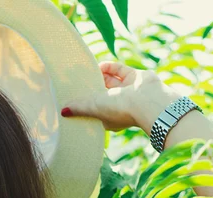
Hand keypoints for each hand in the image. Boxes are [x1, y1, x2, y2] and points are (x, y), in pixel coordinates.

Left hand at [61, 61, 181, 133]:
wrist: (149, 101)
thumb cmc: (119, 109)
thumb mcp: (93, 108)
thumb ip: (78, 107)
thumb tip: (63, 111)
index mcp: (108, 118)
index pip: (93, 109)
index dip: (85, 103)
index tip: (75, 95)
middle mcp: (119, 106)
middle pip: (102, 94)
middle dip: (92, 86)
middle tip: (79, 79)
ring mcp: (129, 92)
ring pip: (112, 81)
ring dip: (101, 75)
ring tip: (88, 69)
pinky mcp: (136, 78)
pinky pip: (121, 71)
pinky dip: (111, 67)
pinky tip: (101, 64)